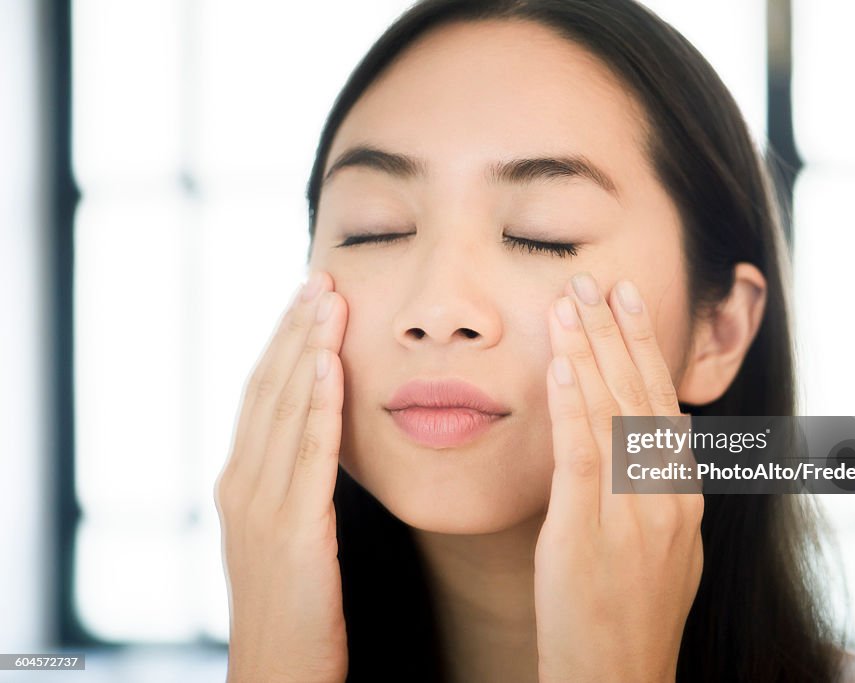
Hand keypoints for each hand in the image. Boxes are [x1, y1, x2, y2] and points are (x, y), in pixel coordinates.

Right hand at [214, 271, 348, 682]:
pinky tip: (329, 364)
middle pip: (267, 389)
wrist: (276, 679)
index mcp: (240, 484)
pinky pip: (307, 455)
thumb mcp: (288, 537)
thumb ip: (296, 486)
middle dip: (293, 329)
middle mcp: (241, 485)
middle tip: (320, 275)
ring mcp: (260, 507)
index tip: (309, 297)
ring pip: (282, 409)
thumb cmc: (295, 613)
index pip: (261, 396)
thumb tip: (320, 439)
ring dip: (305, 348)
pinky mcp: (292, 531)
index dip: (284, 342)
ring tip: (327, 297)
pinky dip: (316, 404)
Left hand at [535, 272, 703, 682]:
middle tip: (599, 281)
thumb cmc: (631, 616)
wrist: (619, 680)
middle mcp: (667, 497)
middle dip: (620, 333)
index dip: (645, 350)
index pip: (664, 406)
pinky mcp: (590, 534)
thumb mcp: (665, 549)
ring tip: (573, 301)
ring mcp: (633, 514)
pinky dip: (574, 405)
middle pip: (643, 397)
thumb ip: (659, 491)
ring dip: (592, 351)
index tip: (628, 304)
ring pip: (614, 414)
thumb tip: (654, 442)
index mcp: (684, 497)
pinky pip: (583, 457)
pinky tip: (562, 364)